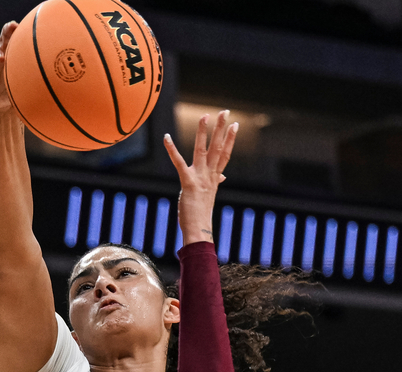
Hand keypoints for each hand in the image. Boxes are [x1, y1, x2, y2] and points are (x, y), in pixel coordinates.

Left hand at [164, 110, 237, 246]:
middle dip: (222, 129)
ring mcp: (200, 178)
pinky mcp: (187, 182)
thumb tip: (223, 177)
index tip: (235, 125)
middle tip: (225, 112)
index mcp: (215, 178)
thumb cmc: (201, 215)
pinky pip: (178, 163)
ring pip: (203, 150)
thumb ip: (216, 182)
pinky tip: (166, 137)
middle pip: (218, 148)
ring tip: (205, 116)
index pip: (225, 154)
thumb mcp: (209, 195)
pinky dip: (172, 149)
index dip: (230, 139)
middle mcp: (210, 175)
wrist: (199, 230)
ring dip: (203, 132)